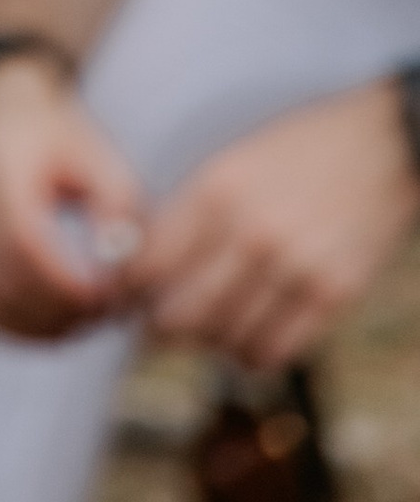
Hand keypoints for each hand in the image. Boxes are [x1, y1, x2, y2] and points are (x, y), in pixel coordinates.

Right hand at [0, 56, 148, 339]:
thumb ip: (117, 208)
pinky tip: (56, 320)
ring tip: (86, 317)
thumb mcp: (101, 159)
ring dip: (41, 326)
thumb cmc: (60, 141)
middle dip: (60, 311)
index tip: (108, 296)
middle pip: (4, 282)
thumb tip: (117, 270)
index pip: (20, 242)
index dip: (63, 282)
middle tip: (107, 312)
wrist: (4, 116)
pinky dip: (18, 327)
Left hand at [127, 81, 418, 370]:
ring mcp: (295, 268)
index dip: (126, 291)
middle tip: (152, 330)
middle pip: (181, 313)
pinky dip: (253, 355)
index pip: (150, 263)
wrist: (380, 146)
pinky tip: (247, 338)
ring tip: (204, 332)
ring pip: (226, 340)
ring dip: (208, 344)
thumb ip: (191, 210)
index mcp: (216, 190)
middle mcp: (251, 233)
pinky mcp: (333, 295)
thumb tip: (144, 258)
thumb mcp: (231, 160)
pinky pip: (276, 351)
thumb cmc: (297, 150)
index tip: (120, 298)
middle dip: (157, 330)